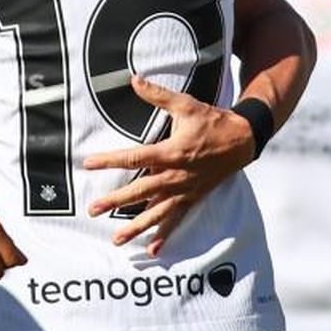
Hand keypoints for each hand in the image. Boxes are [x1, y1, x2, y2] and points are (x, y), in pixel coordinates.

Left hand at [83, 75, 255, 256]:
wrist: (242, 140)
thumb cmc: (211, 121)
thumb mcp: (186, 104)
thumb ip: (158, 95)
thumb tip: (133, 79)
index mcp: (171, 152)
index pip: (135, 157)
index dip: (110, 160)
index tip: (88, 164)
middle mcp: (176, 176)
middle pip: (141, 191)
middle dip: (116, 201)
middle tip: (93, 209)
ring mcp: (184, 190)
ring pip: (157, 213)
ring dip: (136, 227)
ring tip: (116, 240)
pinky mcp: (192, 198)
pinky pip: (176, 219)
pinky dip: (164, 235)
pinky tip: (152, 250)